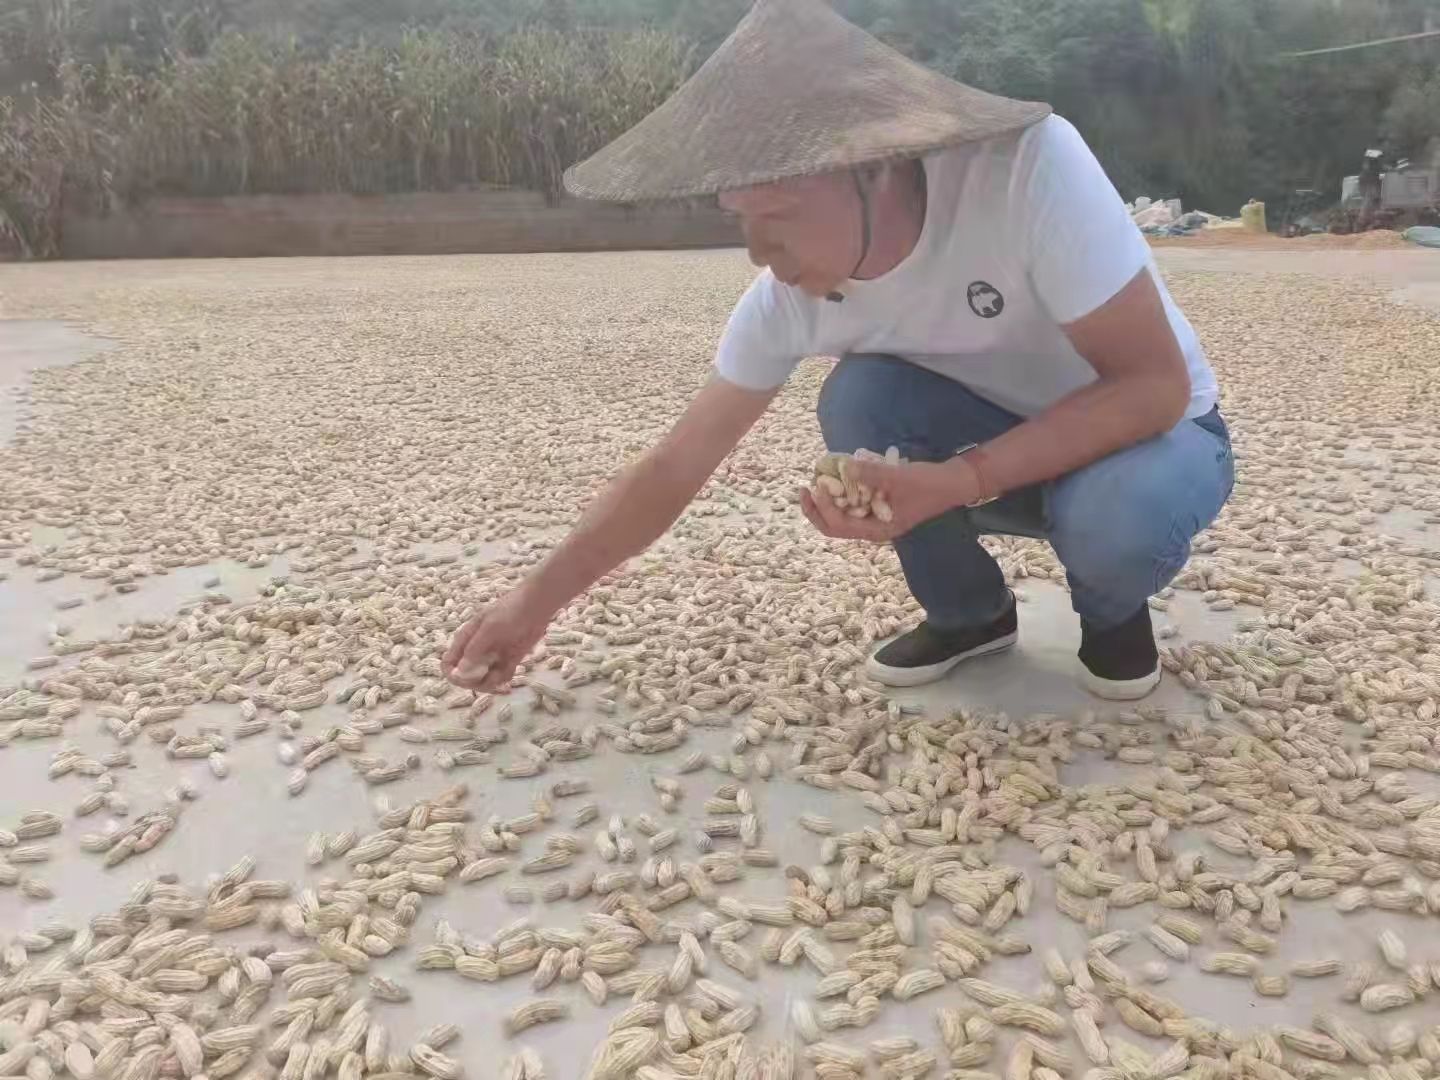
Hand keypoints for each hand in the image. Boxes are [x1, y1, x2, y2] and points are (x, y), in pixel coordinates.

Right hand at [442, 585, 556, 690]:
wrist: (537, 605)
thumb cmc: (510, 612)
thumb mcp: (490, 629)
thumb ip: (474, 650)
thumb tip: (458, 674)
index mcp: (466, 640)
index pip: (449, 664)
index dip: (455, 676)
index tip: (470, 680)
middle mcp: (476, 650)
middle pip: (465, 676)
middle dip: (476, 683)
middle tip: (493, 682)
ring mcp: (492, 656)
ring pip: (483, 679)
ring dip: (491, 685)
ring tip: (504, 682)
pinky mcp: (509, 659)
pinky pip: (500, 677)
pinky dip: (502, 683)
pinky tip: (509, 686)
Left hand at [799, 456, 976, 541]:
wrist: (951, 483)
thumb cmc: (927, 484)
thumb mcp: (899, 477)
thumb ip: (873, 473)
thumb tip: (846, 467)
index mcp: (877, 531)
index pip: (839, 526)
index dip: (823, 508)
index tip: (818, 485)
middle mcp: (872, 529)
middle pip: (834, 527)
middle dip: (816, 510)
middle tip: (803, 489)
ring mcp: (875, 519)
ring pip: (841, 517)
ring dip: (827, 503)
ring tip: (817, 482)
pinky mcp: (878, 507)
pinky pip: (852, 505)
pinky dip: (841, 495)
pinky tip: (837, 478)